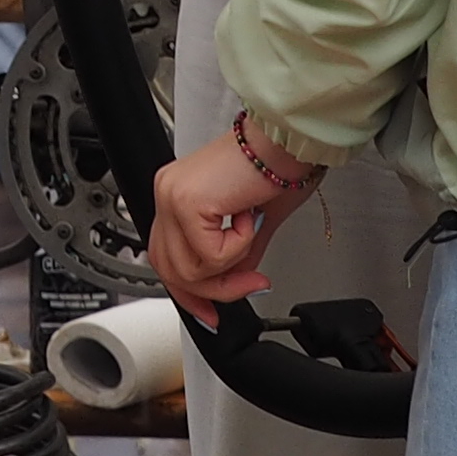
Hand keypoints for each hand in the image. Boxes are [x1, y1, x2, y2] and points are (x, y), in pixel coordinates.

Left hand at [147, 126, 322, 323]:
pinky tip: (249, 217)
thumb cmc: (277, 164)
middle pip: (172, 269)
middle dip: (214, 290)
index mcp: (177, 193)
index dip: (190, 294)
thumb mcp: (252, 225)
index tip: (211, 316)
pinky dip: (239, 247)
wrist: (289, 140)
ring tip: (252, 236)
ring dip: (230, 266)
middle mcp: (168, 192)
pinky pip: (210, 254)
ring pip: (189, 269)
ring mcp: (172, 195)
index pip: (167, 258)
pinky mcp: (186, 202)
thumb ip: (236, 257)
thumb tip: (234, 284)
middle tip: (252, 286)